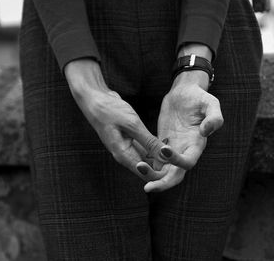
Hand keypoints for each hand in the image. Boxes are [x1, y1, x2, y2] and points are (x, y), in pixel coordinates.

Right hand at [65, 59, 168, 179]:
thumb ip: (149, 142)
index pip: (147, 175)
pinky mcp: (130, 140)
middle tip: (178, 156)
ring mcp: (127, 148)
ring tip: (175, 148)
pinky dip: (155, 146)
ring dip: (160, 155)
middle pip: (148, 169)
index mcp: (124, 156)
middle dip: (163, 166)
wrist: (95, 98)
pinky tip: (166, 140)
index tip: (175, 165)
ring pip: (148, 159)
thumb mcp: (132, 125)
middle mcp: (125, 155)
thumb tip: (165, 157)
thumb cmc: (110, 111)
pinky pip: (145, 148)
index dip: (162, 175)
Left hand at [144, 70, 223, 191]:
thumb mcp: (211, 103)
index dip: (178, 162)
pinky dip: (145, 162)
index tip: (165, 150)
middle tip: (147, 187)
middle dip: (163, 183)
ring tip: (138, 168)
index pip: (188, 162)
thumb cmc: (199, 97)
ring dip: (151, 175)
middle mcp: (185, 151)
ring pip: (162, 171)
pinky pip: (153, 159)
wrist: (185, 92)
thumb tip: (206, 132)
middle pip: (175, 175)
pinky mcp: (161, 144)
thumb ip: (214, 117)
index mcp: (197, 144)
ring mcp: (173, 149)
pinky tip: (133, 159)